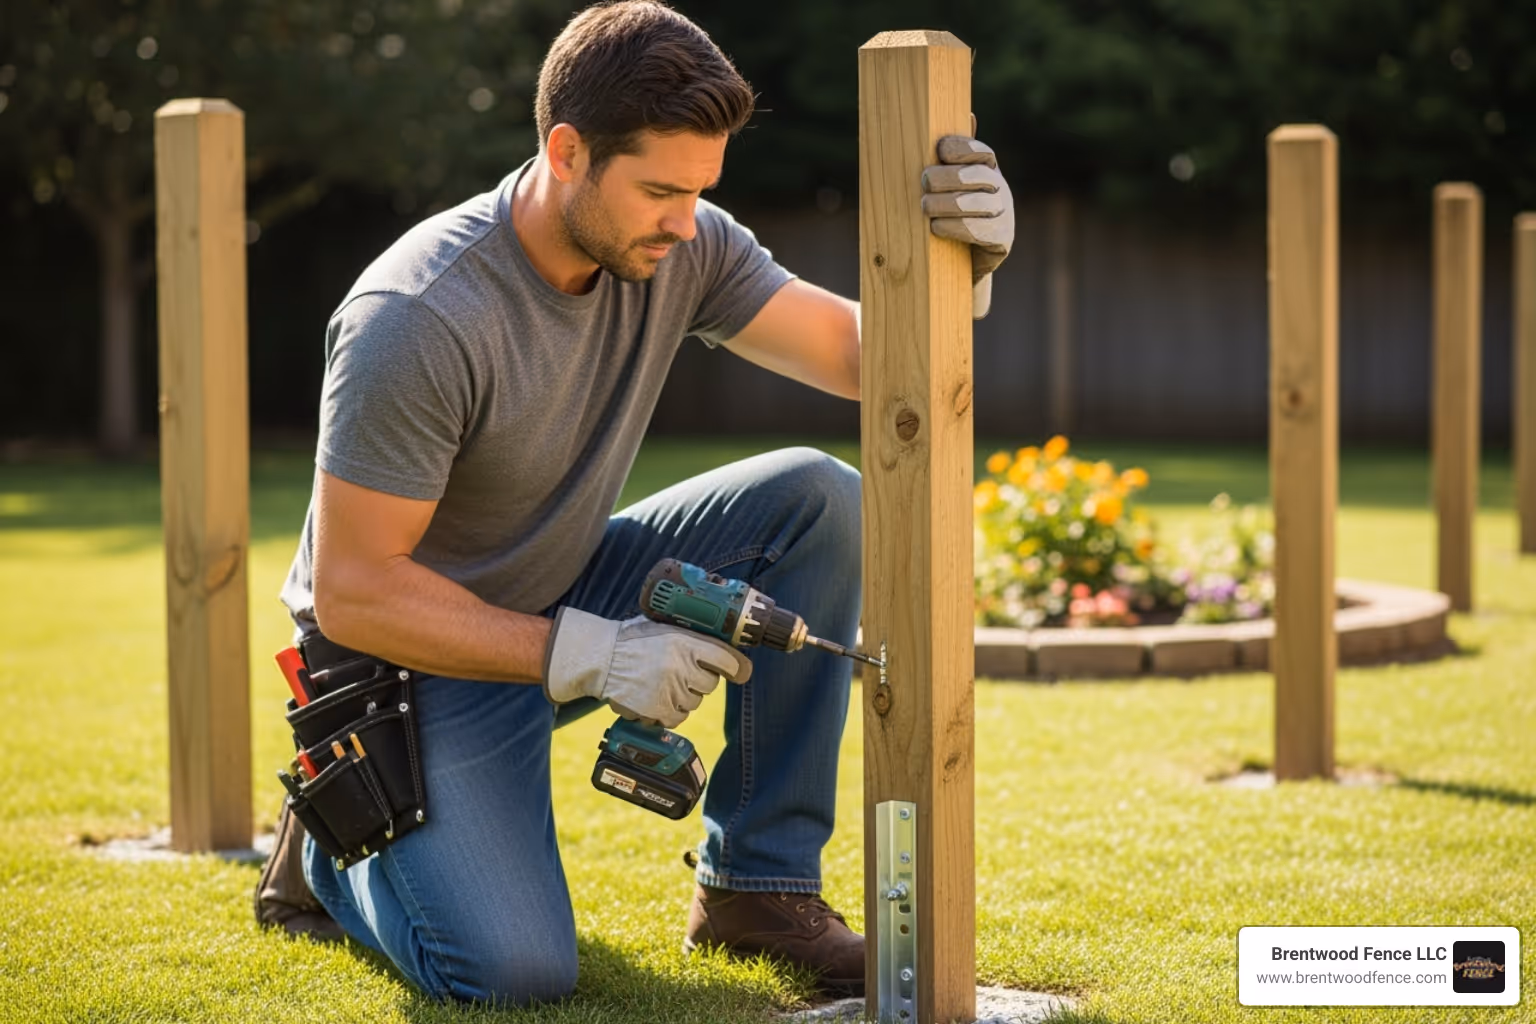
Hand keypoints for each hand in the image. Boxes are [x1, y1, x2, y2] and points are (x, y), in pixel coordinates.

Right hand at [542, 607, 752, 728]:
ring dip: (683, 696)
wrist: (599, 659)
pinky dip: (670, 713)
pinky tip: (656, 699)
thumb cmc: (630, 640)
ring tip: (661, 683)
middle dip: (699, 680)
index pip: (725, 658)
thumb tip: (724, 650)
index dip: (735, 667)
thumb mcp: (661, 625)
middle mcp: (680, 665)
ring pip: (694, 702)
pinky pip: (678, 718)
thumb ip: (690, 636)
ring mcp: (670, 689)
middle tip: (679, 672)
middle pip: (710, 684)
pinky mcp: (658, 710)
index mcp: (683, 640)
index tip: (738, 671)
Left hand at [921, 134, 1014, 318]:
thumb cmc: (951, 214)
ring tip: (924, 206)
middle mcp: (1001, 189)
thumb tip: (969, 115)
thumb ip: (955, 155)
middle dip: (948, 177)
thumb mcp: (950, 184)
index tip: (940, 150)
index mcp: (989, 170)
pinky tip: (935, 226)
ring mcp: (1005, 214)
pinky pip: (979, 231)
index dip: (963, 147)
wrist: (963, 260)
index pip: (982, 152)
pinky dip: (954, 227)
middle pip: (978, 176)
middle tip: (924, 180)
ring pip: (977, 204)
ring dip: (947, 203)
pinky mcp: (1002, 239)